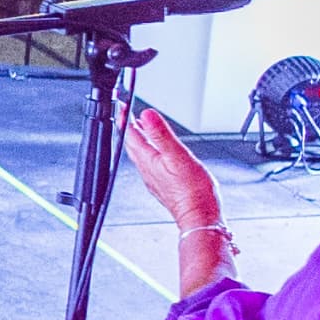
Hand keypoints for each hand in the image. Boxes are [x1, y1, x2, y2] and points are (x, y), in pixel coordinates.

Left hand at [124, 101, 222, 235]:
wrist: (200, 217)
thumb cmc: (193, 191)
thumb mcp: (178, 156)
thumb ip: (161, 135)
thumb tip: (147, 114)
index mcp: (148, 159)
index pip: (130, 133)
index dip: (125, 116)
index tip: (120, 103)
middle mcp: (146, 169)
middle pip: (132, 143)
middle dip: (129, 126)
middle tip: (126, 112)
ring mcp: (153, 178)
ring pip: (140, 153)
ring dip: (138, 138)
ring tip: (140, 127)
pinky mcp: (162, 185)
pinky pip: (149, 163)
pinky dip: (149, 151)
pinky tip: (156, 153)